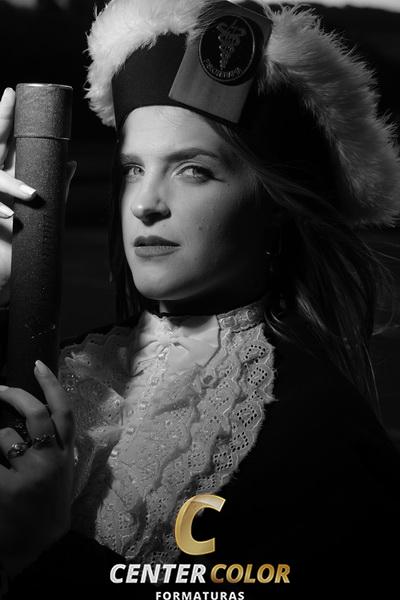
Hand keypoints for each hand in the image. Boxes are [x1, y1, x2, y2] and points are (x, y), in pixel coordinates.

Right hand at [0, 87, 75, 305]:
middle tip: (6, 99)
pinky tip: (11, 217)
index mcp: (5, 175)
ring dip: (10, 184)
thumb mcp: (45, 211)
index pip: (4, 142)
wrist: (5, 271)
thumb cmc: (23, 237)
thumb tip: (72, 162)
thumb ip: (57, 187)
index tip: (11, 93)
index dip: (5, 118)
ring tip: (30, 195)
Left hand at [0, 360, 74, 577]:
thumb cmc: (49, 505)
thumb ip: (52, 444)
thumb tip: (29, 418)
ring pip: (4, 436)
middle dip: (14, 395)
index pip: (63, 411)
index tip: (37, 364)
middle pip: (35, 413)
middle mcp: (51, 459)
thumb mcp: (59, 471)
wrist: (43, 548)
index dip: (51, 384)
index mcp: (65, 453)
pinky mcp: (7, 489)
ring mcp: (29, 474)